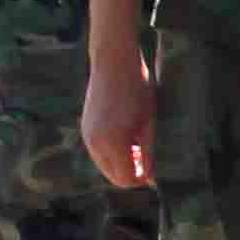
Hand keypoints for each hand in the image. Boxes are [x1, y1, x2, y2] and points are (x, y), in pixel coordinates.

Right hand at [82, 40, 155, 189]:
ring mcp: (87, 136)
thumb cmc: (137, 88)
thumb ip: (149, 152)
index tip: (154, 168)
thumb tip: (151, 177)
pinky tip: (126, 136)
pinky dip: (111, 152)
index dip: (141, 178)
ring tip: (138, 143)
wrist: (113, 60)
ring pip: (105, 165)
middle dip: (131, 172)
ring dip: (121, 163)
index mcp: (112, 143)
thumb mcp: (148, 122)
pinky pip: (98, 152)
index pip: (125, 179)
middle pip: (113, 176)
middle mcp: (95, 143)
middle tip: (147, 156)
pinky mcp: (85, 127)